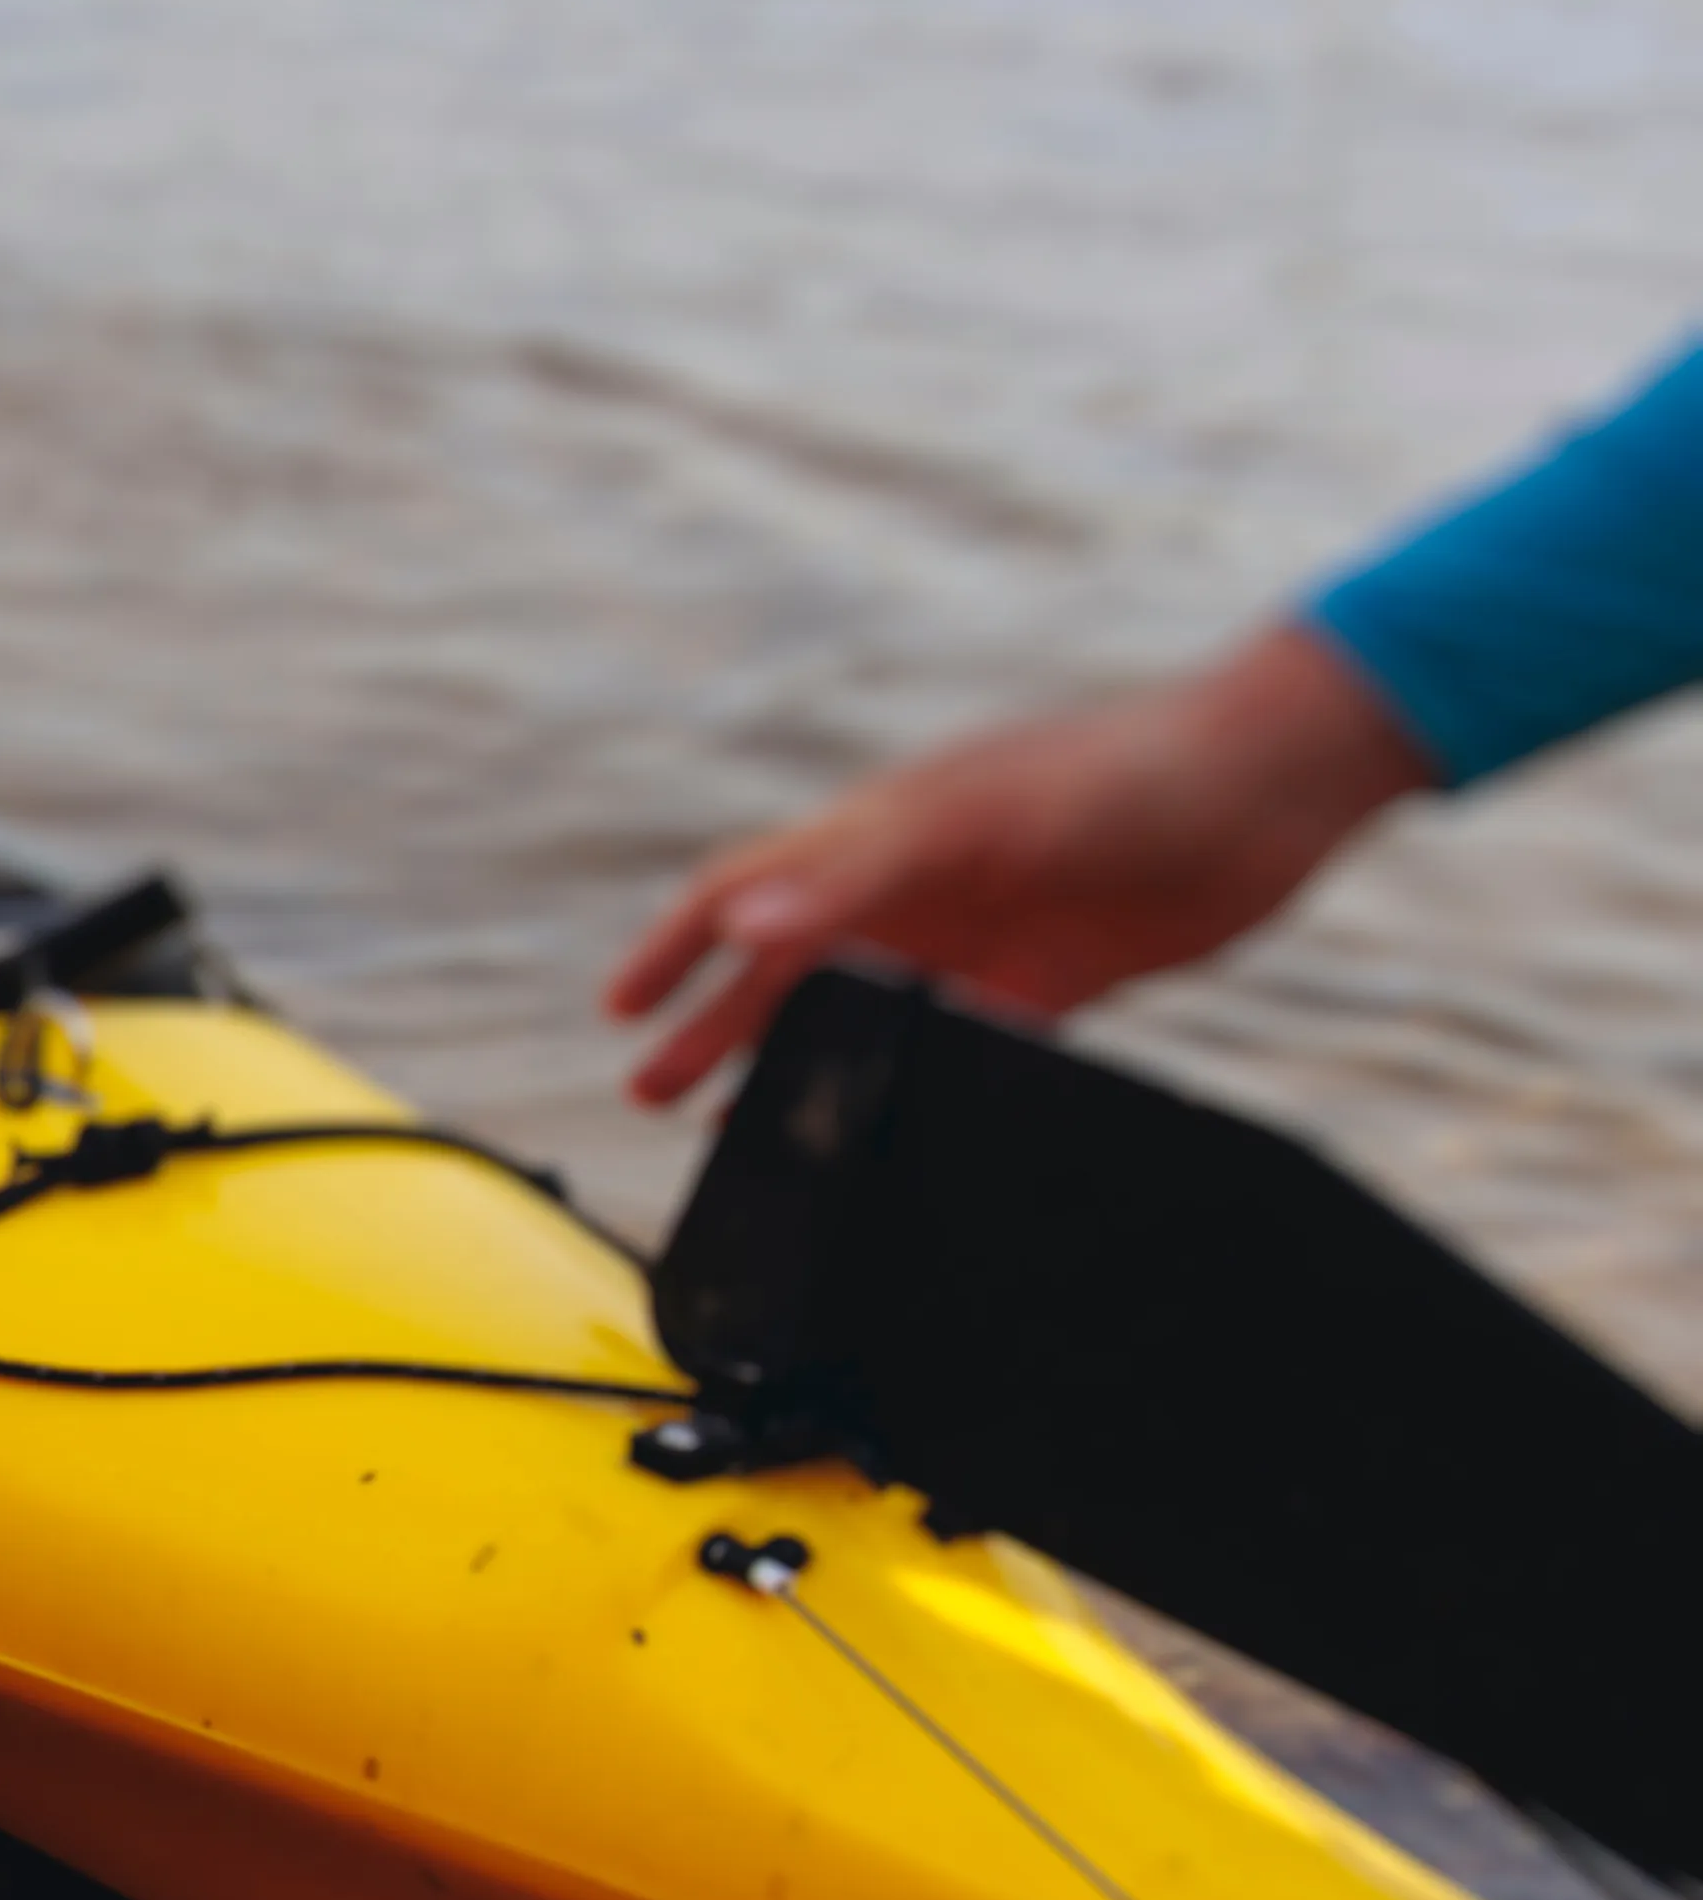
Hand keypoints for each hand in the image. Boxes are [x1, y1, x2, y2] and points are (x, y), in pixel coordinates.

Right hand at [603, 622, 1437, 1103]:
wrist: (1275, 784)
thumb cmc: (1121, 772)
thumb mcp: (975, 818)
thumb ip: (858, 874)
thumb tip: (738, 927)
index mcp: (880, 834)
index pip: (746, 889)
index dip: (678, 946)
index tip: (623, 1009)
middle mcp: (918, 885)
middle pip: (792, 966)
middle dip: (717, 1026)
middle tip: (654, 1094)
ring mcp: (983, 934)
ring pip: (865, 1013)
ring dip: (805, 1064)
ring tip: (747, 1127)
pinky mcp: (1054, 978)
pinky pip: (961, 1042)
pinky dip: (914, 1084)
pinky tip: (889, 1127)